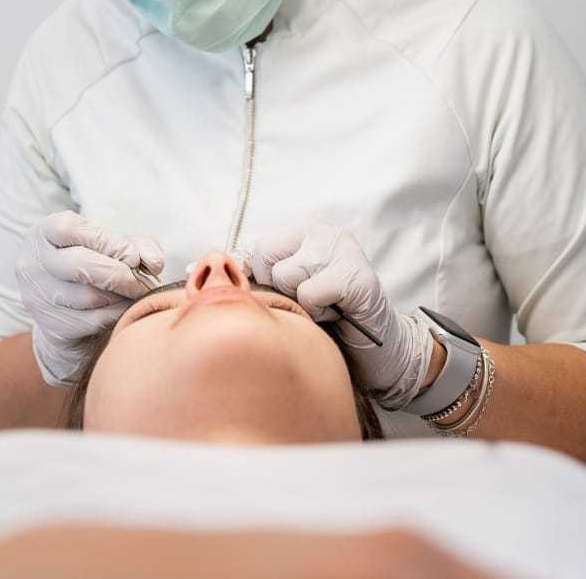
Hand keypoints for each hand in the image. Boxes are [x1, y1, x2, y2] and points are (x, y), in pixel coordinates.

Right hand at [15, 210, 163, 385]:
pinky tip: (123, 309)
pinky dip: (116, 315)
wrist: (68, 309)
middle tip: (141, 282)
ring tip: (133, 294)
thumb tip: (154, 262)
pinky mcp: (51, 326)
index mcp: (43, 233)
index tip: (132, 255)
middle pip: (79, 265)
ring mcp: (37, 297)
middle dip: (119, 274)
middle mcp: (31, 264)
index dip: (107, 242)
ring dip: (120, 297)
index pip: (69, 230)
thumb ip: (136, 245)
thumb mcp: (112, 246)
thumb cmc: (94, 265)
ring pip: (88, 297)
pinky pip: (92, 321)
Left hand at [248, 221, 433, 410]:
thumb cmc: (326, 320)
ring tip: (324, 308)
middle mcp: (326, 234)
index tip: (286, 294)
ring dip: (302, 303)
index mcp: (306, 234)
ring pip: (288, 275)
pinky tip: (337, 314)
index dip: (262, 279)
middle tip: (308, 302)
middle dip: (281, 290)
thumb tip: (210, 270)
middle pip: (268, 258)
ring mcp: (345, 252)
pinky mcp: (358, 276)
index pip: (259, 247)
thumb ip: (260, 275)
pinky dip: (319, 312)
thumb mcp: (288, 290)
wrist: (376, 350)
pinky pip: (312, 293)